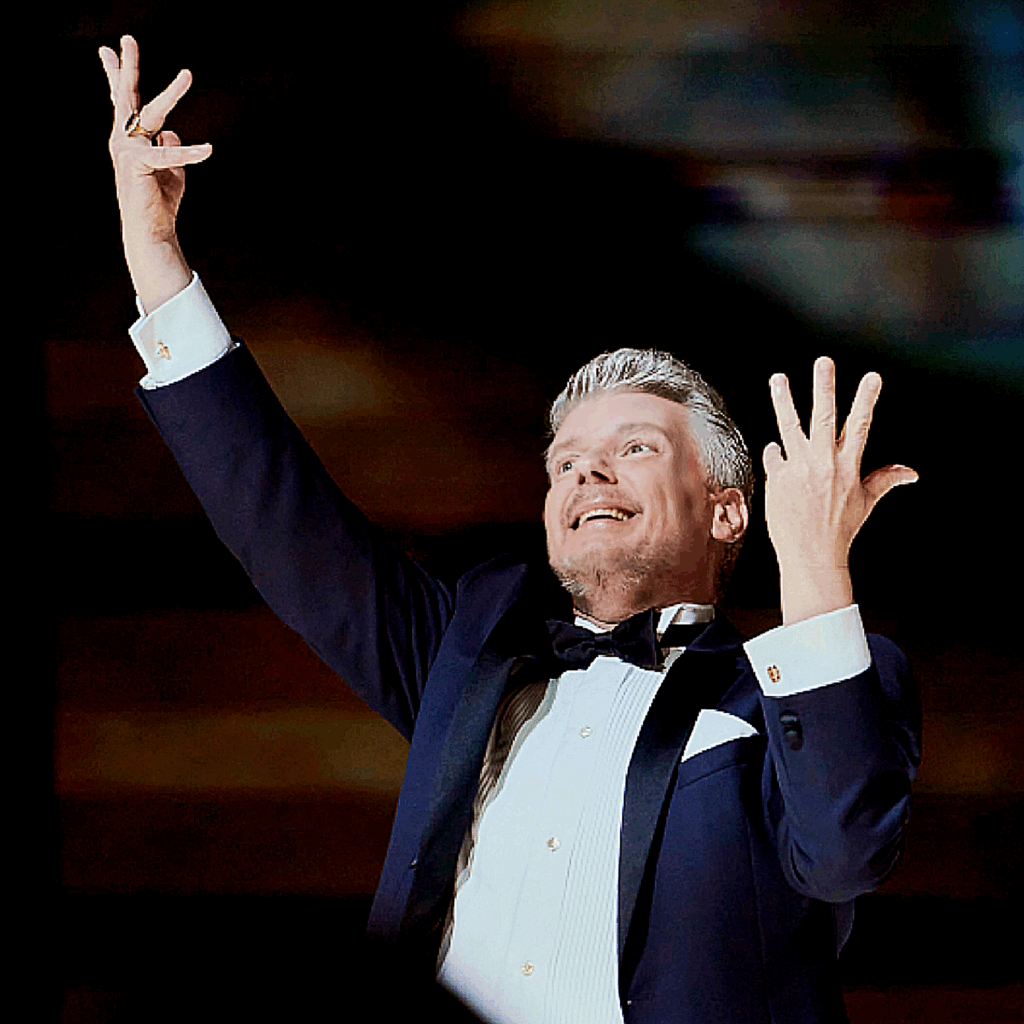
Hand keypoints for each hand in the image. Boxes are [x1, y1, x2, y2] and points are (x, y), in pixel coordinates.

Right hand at [99, 35, 211, 312]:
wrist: (152, 230)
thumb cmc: (161, 201)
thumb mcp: (173, 170)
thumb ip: (173, 148)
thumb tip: (172, 133)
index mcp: (130, 139)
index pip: (123, 103)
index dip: (117, 75)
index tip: (108, 50)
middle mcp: (123, 140)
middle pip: (126, 97)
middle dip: (127, 67)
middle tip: (128, 38)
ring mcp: (127, 150)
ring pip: (152, 114)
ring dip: (172, 94)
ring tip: (188, 74)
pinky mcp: (137, 164)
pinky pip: (170, 154)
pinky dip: (190, 153)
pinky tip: (208, 150)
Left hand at [764, 357, 917, 623]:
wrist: (810, 556)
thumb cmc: (839, 529)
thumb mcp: (866, 503)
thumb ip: (884, 480)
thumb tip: (911, 473)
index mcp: (849, 467)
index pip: (861, 426)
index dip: (866, 400)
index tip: (872, 377)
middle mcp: (824, 464)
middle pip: (825, 417)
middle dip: (825, 387)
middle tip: (824, 362)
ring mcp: (798, 469)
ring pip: (790, 426)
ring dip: (784, 400)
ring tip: (778, 378)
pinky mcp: (777, 478)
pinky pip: (774, 454)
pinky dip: (777, 452)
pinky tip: (779, 455)